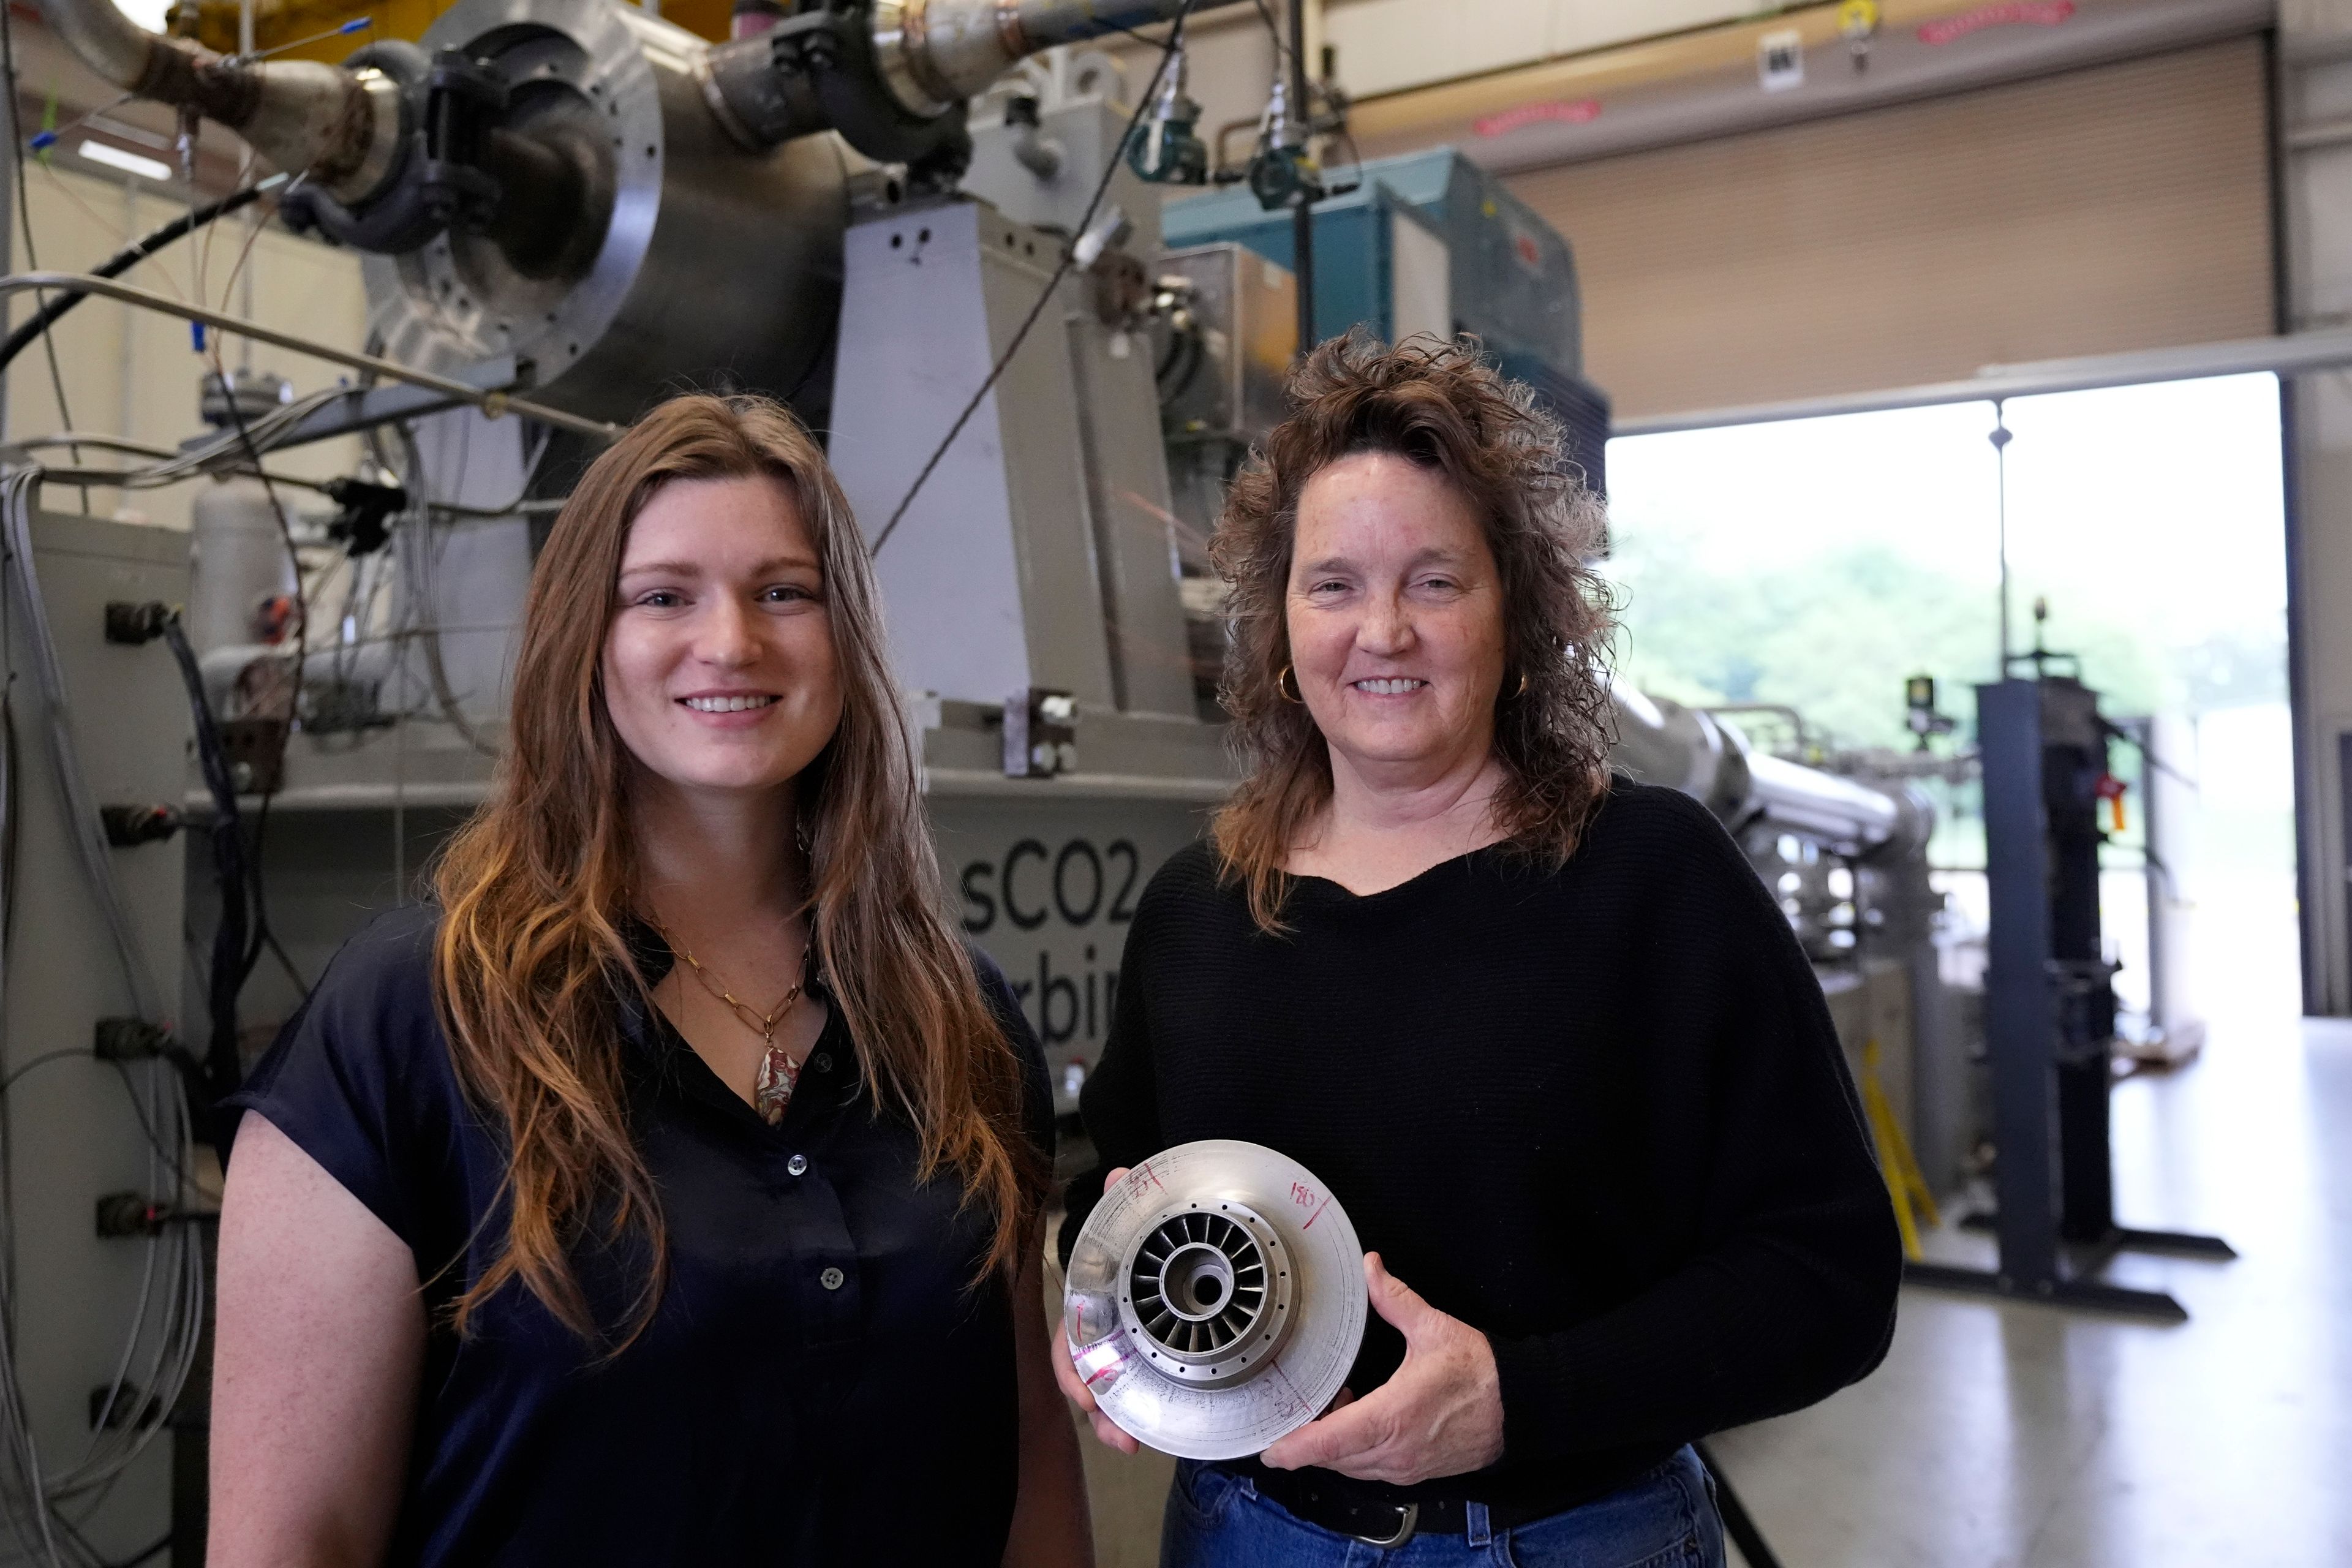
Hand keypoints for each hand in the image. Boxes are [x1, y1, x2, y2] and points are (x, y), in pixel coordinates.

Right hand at [1052, 1167, 1139, 1453]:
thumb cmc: (1132, 1248)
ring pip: (1104, 1397)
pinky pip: (1126, 1400)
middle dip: (1097, 1410)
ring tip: (1131, 1442)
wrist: (1161, 1257)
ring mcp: (1114, 1354)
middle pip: (1085, 1381)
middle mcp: (1095, 1335)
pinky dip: (1129, 1420)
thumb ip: (1120, 1204)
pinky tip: (1142, 1437)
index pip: (1068, 1343)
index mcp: (1088, 1307)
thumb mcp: (1128, 1226)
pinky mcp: (1138, 1368)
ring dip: (1113, 1423)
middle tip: (1119, 1434)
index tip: (1086, 1393)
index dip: (1073, 1369)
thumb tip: (1119, 1173)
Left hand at [1259, 1252, 1504, 1485]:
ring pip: (1351, 1466)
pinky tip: (1359, 1417)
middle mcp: (1394, 1451)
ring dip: (1333, 1444)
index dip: (1293, 1448)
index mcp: (1391, 1417)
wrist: (1520, 1406)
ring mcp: (1406, 1467)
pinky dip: (1356, 1450)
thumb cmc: (1479, 1371)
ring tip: (1333, 1405)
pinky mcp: (1417, 1472)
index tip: (1268, 1449)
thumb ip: (1394, 1299)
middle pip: (1332, 1458)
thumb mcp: (1433, 1328)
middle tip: (1296, 1408)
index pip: (1328, 1443)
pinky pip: (1372, 1468)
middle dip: (1308, 1439)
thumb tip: (1371, 1268)